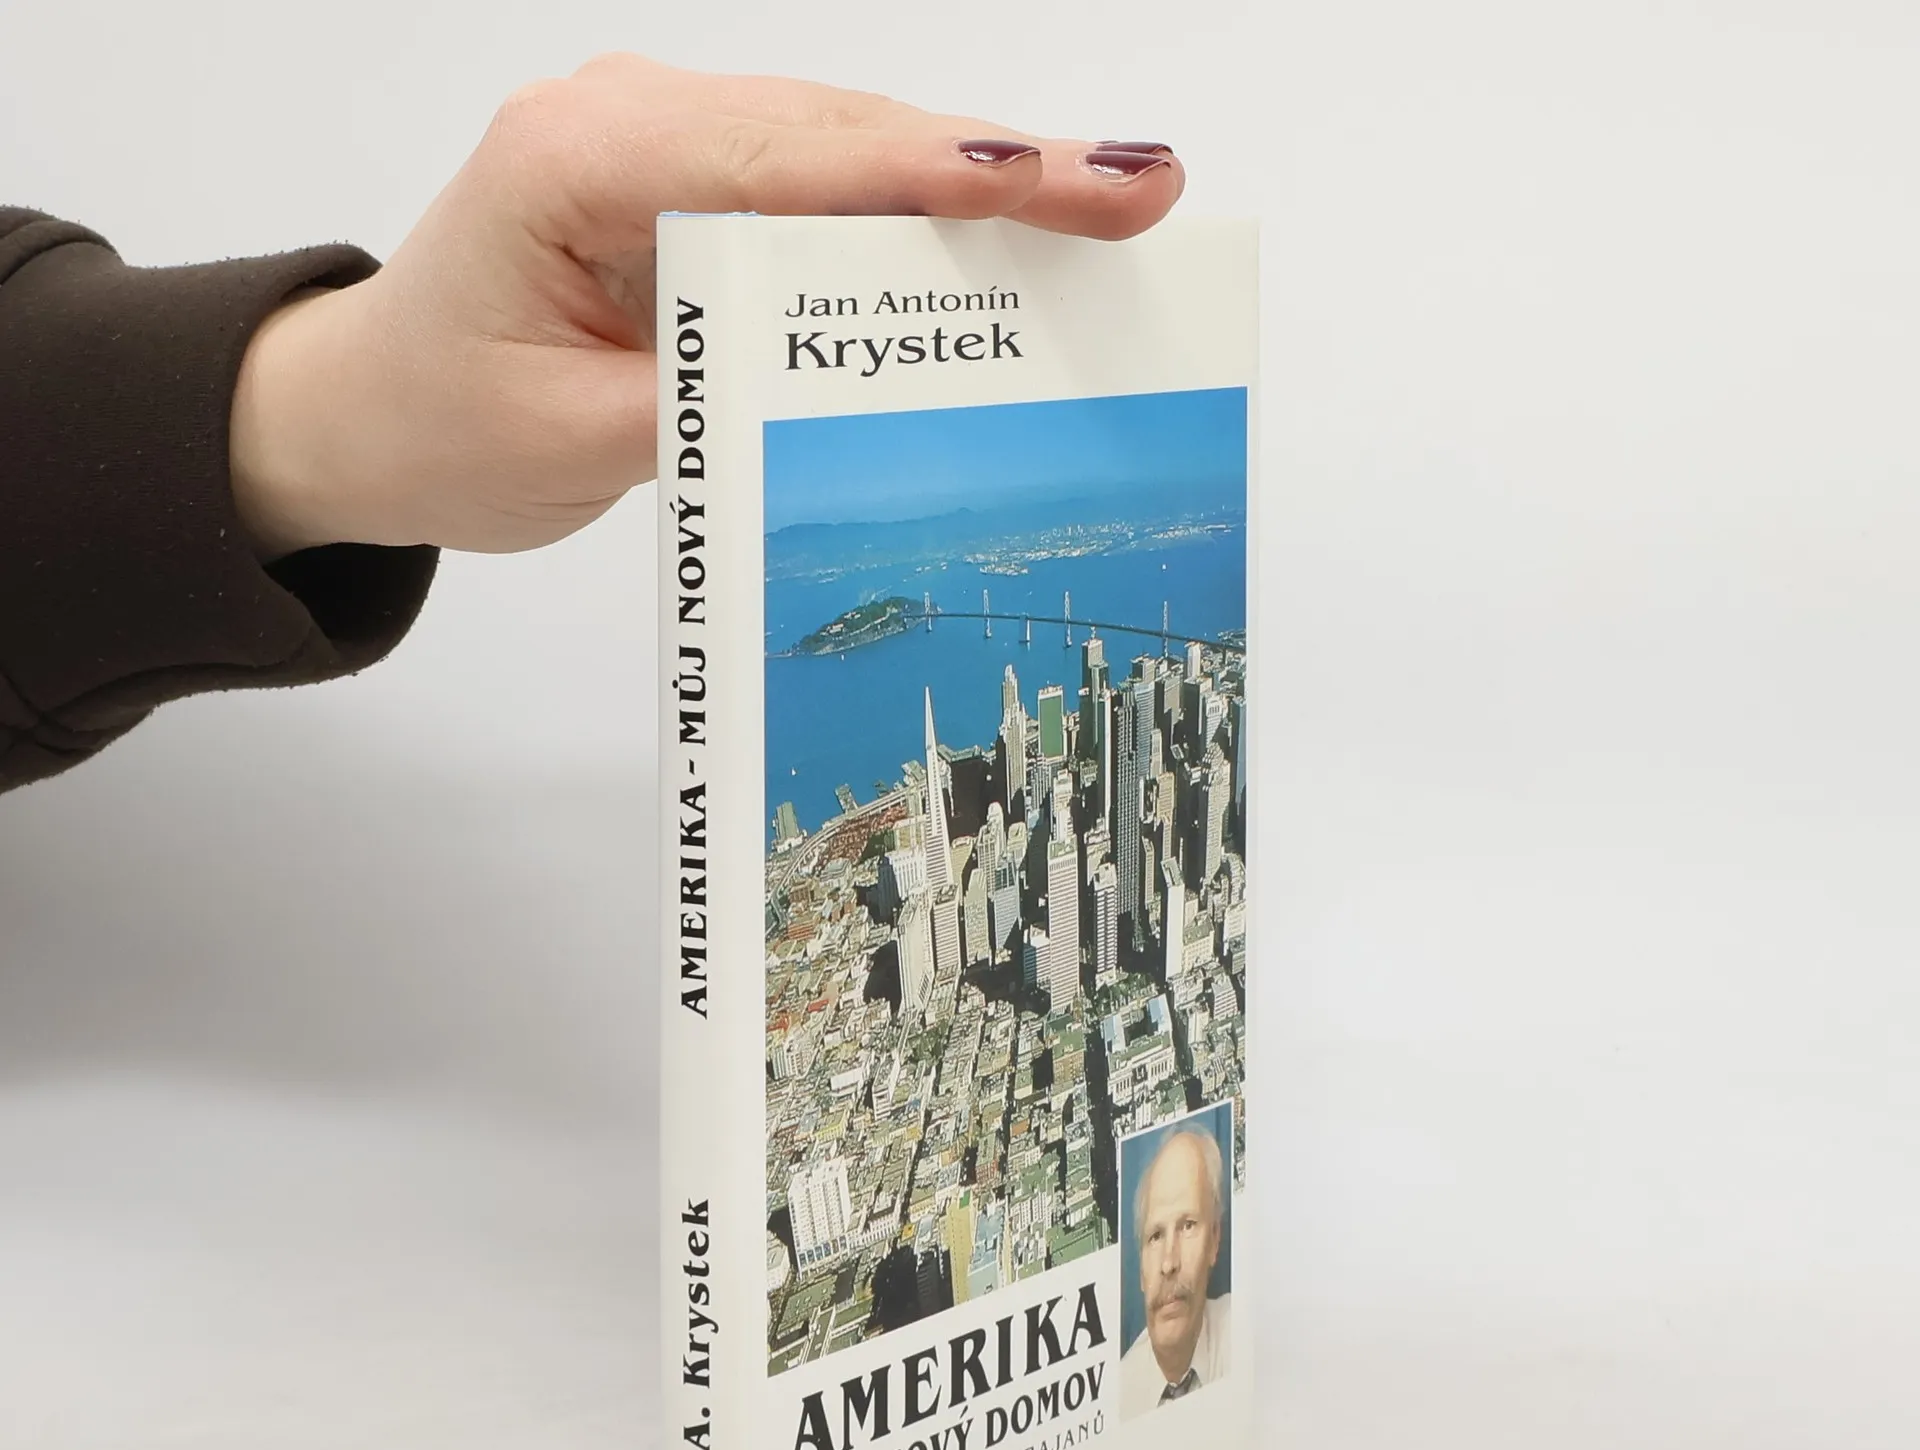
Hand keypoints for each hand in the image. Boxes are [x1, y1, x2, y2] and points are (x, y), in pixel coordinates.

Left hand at [229, 56, 1183, 558]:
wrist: (376, 409)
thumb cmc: (445, 423)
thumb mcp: (571, 444)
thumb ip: (708, 407)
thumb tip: (856, 388)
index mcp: (576, 161)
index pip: (781, 160)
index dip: (926, 174)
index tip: (1049, 186)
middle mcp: (630, 120)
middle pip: (842, 133)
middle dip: (995, 169)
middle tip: (1140, 192)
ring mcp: (669, 141)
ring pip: (850, 148)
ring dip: (976, 185)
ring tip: (1109, 211)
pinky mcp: (700, 183)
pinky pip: (828, 185)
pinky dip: (921, 214)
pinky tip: (1015, 234)